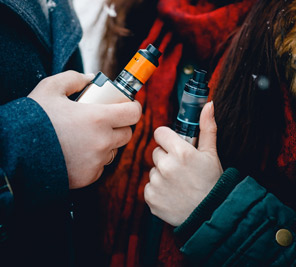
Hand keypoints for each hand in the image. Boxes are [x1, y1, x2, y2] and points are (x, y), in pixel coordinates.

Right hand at [28, 71, 141, 188]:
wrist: (15, 153)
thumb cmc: (33, 119)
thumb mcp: (51, 88)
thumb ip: (74, 79)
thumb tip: (91, 80)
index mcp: (98, 118)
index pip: (133, 113)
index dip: (132, 107)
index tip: (126, 105)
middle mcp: (102, 142)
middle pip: (126, 134)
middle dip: (119, 125)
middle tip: (103, 121)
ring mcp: (96, 162)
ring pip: (113, 151)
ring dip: (106, 143)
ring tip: (86, 137)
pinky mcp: (88, 177)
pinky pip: (99, 167)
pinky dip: (93, 160)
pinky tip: (76, 153)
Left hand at [144, 101, 222, 225]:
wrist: (211, 215)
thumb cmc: (212, 182)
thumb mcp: (211, 154)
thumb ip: (207, 128)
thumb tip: (209, 105)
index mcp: (180, 152)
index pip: (160, 133)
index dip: (167, 139)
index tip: (174, 146)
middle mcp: (166, 166)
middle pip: (156, 152)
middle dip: (166, 158)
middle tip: (181, 170)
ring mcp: (157, 183)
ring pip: (153, 170)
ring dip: (162, 175)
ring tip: (178, 184)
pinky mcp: (150, 198)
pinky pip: (148, 187)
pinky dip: (157, 191)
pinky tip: (172, 195)